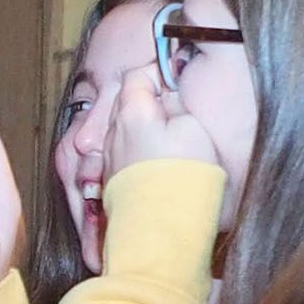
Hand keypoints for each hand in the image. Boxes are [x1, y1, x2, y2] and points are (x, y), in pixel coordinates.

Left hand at [105, 65, 220, 182]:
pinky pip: (124, 156)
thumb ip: (178, 103)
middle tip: (176, 112)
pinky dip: (139, 152)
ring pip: (124, 130)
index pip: (137, 75)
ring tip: (171, 142)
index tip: (176, 84)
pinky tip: (160, 165)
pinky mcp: (113, 182)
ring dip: (144, 129)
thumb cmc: (181, 176)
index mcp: (131, 111)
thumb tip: (170, 95)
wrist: (161, 229)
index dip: (159, 74)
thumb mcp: (192, 127)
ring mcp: (110, 159)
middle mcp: (113, 133)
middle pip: (126, 102)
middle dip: (149, 102)